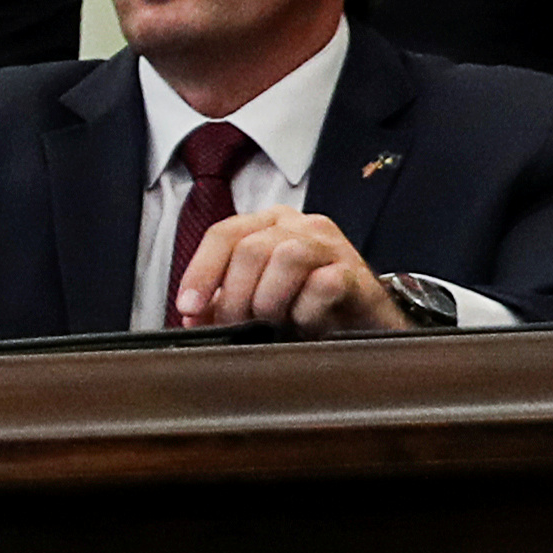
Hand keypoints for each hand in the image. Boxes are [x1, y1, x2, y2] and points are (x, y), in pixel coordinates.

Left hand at [172, 208, 406, 333]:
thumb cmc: (305, 308)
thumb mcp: (254, 303)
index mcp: (268, 226)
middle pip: (250, 248)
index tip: (188, 307)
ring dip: (270, 300)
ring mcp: (332, 245)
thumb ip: (220, 304)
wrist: (364, 325)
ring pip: (286, 256)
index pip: (224, 234)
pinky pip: (324, 284)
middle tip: (238, 327)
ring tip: (274, 323)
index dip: (200, 271)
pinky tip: (306, 324)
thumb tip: (190, 315)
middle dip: (235, 296)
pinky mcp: (358, 273)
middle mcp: (300, 226)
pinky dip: (307, 311)